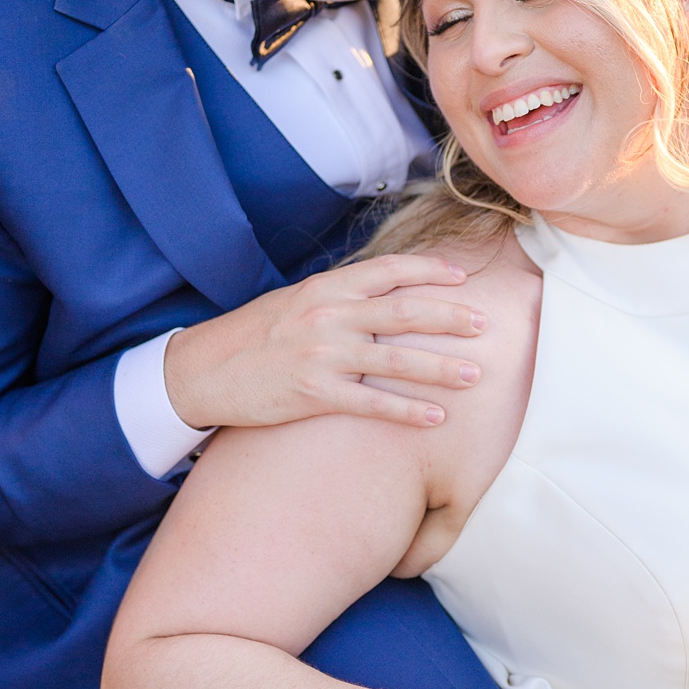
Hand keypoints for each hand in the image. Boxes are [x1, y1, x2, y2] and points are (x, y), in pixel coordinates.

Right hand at [161, 253, 484, 430]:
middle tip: (485, 324)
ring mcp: (321, 355)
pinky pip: (372, 403)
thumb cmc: (252, 336)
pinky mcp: (313, 393)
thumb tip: (383, 296)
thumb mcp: (293, 302)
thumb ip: (337, 298)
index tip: (463, 278)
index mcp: (324, 288)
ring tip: (476, 375)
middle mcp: (328, 315)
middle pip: (405, 311)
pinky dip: (408, 410)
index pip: (389, 271)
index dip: (430, 272)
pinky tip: (436, 418)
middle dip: (451, 317)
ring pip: (397, 359)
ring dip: (442, 368)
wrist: (203, 370)